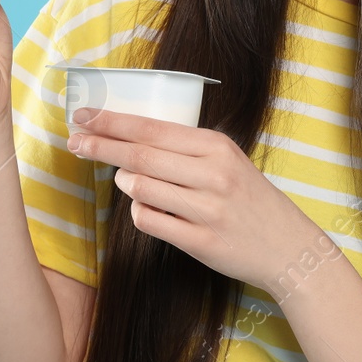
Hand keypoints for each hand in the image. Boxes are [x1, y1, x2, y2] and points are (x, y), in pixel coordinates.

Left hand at [67, 108, 329, 291]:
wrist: (288, 246)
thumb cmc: (251, 199)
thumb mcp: (227, 161)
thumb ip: (185, 151)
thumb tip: (131, 145)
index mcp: (217, 147)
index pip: (152, 128)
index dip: (113, 122)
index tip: (84, 116)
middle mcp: (212, 174)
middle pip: (141, 155)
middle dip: (101, 146)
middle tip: (74, 141)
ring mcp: (207, 210)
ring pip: (142, 189)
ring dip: (124, 182)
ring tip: (122, 179)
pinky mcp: (202, 242)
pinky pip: (151, 222)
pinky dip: (139, 212)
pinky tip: (143, 208)